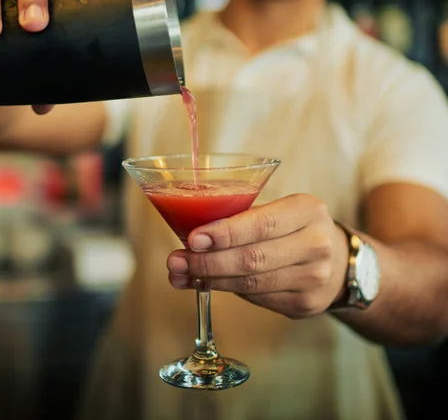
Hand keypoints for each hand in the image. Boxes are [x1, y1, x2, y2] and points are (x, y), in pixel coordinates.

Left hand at [166, 194, 349, 318]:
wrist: (338, 261)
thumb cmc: (292, 229)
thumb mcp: (278, 210)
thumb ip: (240, 218)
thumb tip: (187, 233)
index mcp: (307, 210)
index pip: (261, 224)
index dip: (224, 234)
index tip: (192, 239)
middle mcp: (317, 243)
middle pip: (252, 259)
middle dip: (207, 262)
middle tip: (176, 261)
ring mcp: (315, 278)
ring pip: (251, 284)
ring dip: (210, 280)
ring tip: (181, 274)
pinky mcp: (306, 304)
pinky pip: (257, 299)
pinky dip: (227, 291)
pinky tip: (206, 284)